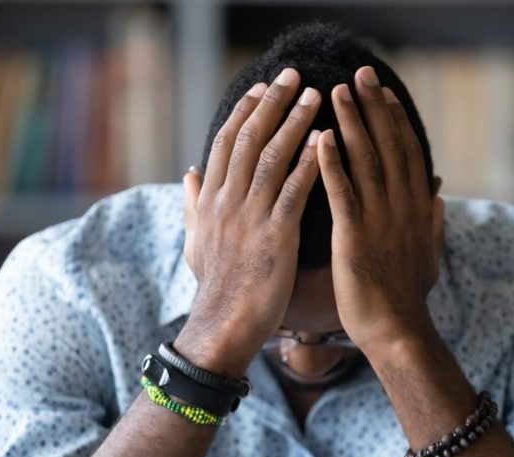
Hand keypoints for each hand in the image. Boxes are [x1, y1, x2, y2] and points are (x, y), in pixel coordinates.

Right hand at [176, 68, 321, 377]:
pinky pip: (293, 191)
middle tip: (293, 76)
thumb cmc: (215, 285)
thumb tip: (188, 173)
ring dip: (294, 123)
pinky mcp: (275, 236)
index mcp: (210, 200)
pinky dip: (309, 163)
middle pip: (248, 139)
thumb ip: (192, 204)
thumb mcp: (195, 241)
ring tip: (316, 96)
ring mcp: (250, 217)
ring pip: (271, 158)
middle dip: (271, 103)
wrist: (224, 323)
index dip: (244, 112)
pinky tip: (326, 141)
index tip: (261, 87)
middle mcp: (227, 201)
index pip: (225, 143)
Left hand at [317, 66, 443, 353]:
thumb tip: (440, 196)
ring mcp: (379, 221)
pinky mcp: (354, 237)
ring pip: (366, 161)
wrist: (397, 331)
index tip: (383, 93)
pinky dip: (331, 164)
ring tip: (335, 93)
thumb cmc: (407, 297)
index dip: (395, 120)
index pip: (407, 153)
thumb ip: (433, 223)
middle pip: (389, 146)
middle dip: (373, 108)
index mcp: (417, 210)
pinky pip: (342, 193)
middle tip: (359, 74)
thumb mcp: (429, 255)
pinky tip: (320, 139)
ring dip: (351, 124)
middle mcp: (402, 207)